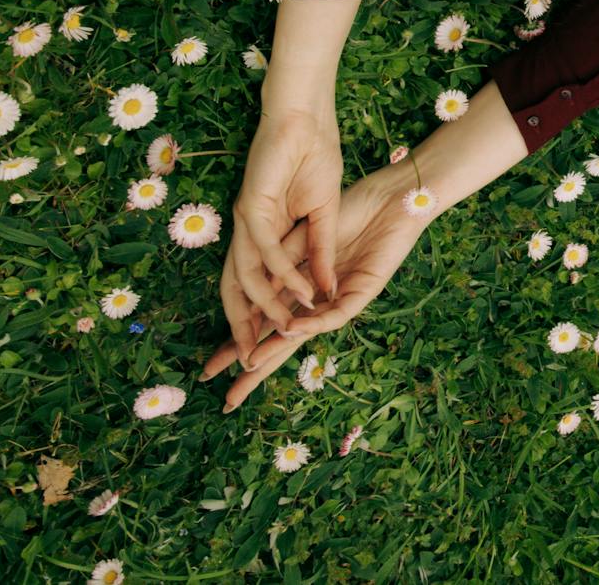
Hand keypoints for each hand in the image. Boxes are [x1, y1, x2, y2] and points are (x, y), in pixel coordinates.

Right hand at [200, 163, 430, 411]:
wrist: (388, 200)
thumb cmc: (350, 213)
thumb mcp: (299, 240)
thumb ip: (274, 267)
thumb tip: (240, 293)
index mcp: (301, 290)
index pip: (264, 326)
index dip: (238, 345)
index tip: (211, 369)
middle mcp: (319, 303)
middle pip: (281, 342)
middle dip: (255, 369)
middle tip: (228, 398)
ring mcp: (340, 300)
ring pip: (305, 334)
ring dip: (278, 349)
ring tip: (251, 365)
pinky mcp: (362, 292)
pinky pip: (335, 313)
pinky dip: (312, 322)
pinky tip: (291, 329)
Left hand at [221, 104, 343, 362]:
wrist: (306, 118)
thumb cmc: (313, 158)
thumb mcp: (323, 216)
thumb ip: (319, 253)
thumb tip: (322, 290)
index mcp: (262, 237)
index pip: (249, 289)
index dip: (248, 324)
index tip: (250, 361)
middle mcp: (247, 234)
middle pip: (234, 294)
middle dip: (237, 336)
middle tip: (239, 375)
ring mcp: (246, 221)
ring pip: (241, 280)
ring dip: (259, 314)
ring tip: (269, 344)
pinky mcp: (252, 207)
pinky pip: (265, 253)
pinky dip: (281, 278)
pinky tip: (296, 296)